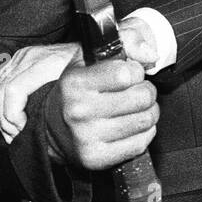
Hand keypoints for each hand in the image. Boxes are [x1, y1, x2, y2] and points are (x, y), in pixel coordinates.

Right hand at [0, 19, 160, 143]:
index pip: (127, 74)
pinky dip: (144, 132)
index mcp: (75, 83)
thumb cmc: (77, 89)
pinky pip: (141, 143)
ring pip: (146, 120)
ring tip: (136, 108)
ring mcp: (87, 137)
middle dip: (146, 91)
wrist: (51, 126)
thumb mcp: (90, 58)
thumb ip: (124, 43)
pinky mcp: (96, 158)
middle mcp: (79, 111)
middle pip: (141, 97)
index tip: (129, 74)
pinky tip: (132, 125)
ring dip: (149, 111)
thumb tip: (151, 53)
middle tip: (137, 91)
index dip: (135, 71)